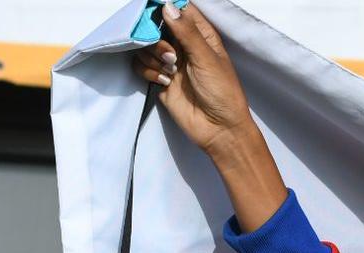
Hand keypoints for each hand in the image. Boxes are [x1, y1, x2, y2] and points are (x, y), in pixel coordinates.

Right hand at [131, 2, 286, 229]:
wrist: (219, 129)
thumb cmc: (222, 92)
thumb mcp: (207, 59)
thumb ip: (186, 32)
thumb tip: (167, 5)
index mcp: (202, 37)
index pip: (181, 11)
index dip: (167, 8)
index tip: (157, 11)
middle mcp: (184, 46)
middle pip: (156, 27)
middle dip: (157, 38)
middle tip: (170, 54)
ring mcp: (170, 62)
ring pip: (145, 46)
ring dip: (152, 56)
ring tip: (170, 70)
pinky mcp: (160, 79)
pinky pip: (141, 66)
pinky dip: (148, 71)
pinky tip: (164, 81)